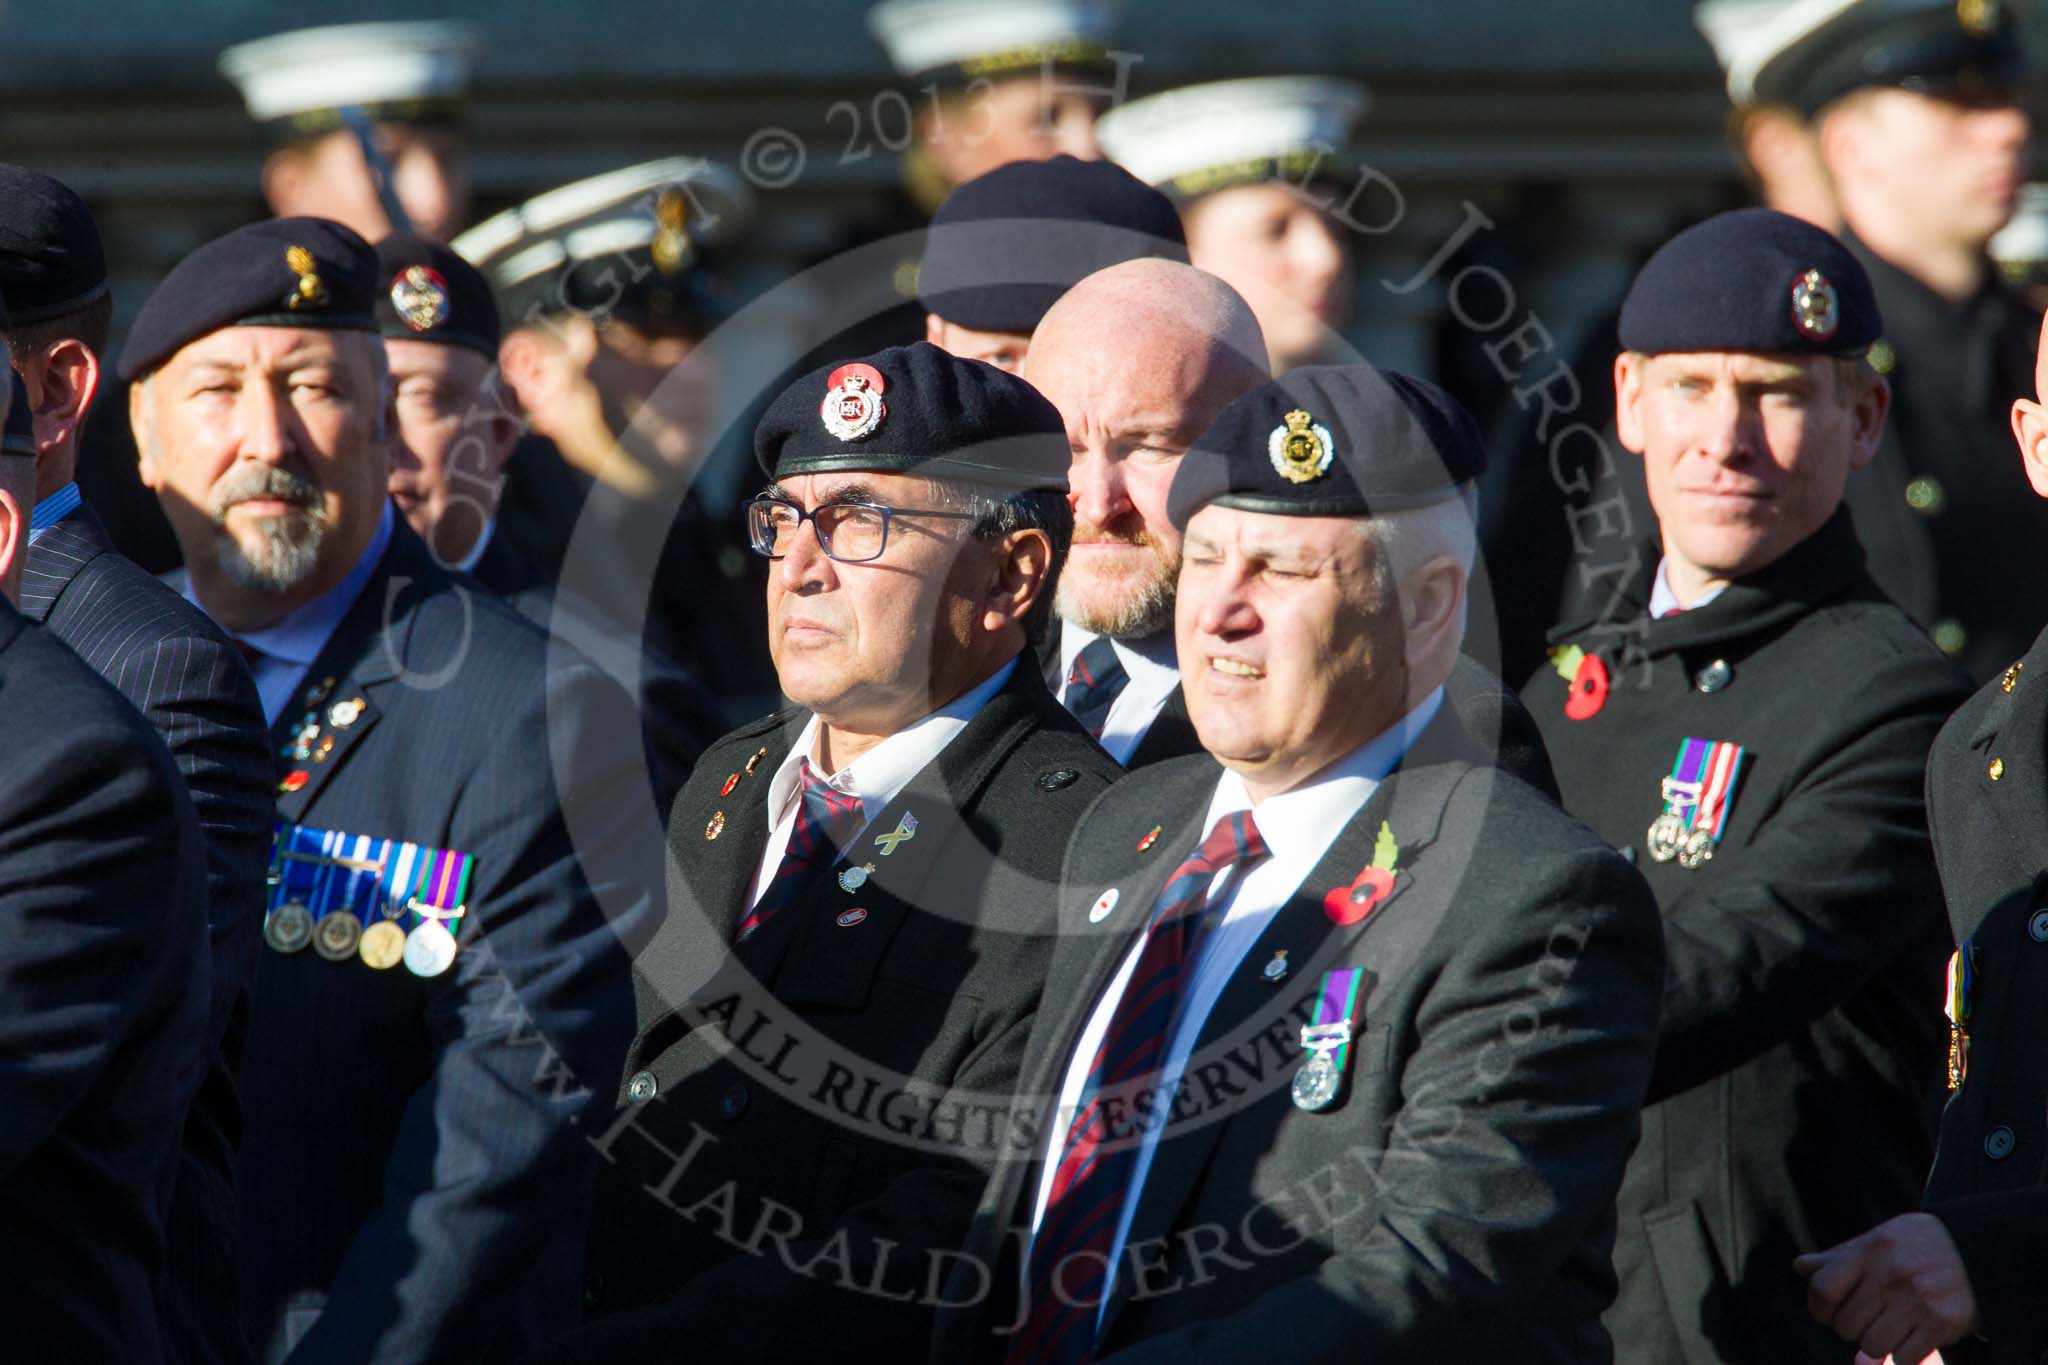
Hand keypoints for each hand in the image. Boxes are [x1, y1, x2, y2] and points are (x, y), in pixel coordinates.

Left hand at [1797, 1213, 1975, 1364]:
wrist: (1980, 1249)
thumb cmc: (1918, 1245)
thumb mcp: (1878, 1239)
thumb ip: (1839, 1256)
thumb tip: (1800, 1267)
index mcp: (1870, 1250)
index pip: (1823, 1289)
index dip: (1817, 1308)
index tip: (1825, 1313)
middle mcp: (1891, 1274)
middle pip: (1845, 1324)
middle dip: (1849, 1328)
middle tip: (1864, 1319)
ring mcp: (1917, 1300)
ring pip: (1872, 1345)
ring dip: (1876, 1342)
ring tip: (1888, 1327)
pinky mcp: (1942, 1323)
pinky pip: (1903, 1357)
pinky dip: (1903, 1353)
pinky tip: (1911, 1335)